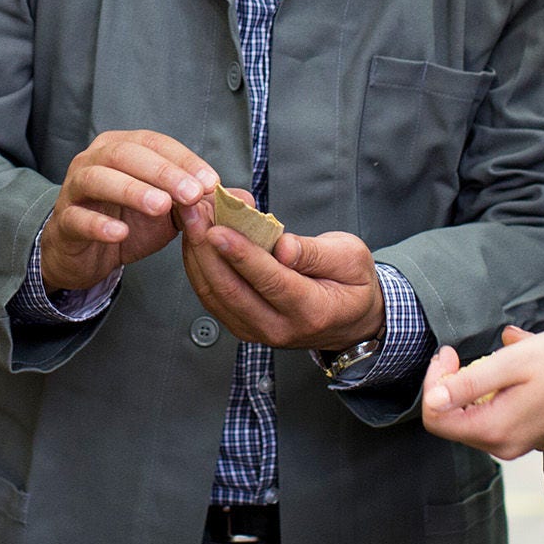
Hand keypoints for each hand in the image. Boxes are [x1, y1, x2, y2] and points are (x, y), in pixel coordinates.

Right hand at [39, 131, 217, 292]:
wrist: (87, 255)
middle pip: (126, 154)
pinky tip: (119, 233)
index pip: (154, 143)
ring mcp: (74, 188)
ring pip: (98, 179)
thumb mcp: (168, 211)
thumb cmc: (127, 222)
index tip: (211, 181)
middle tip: (191, 193)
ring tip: (160, 206)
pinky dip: (98, 224)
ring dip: (132, 190)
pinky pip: (77, 218)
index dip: (184, 160)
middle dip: (163, 172)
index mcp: (121, 148)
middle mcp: (94, 160)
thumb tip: (239, 199)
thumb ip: (197, 201)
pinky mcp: (63, 221)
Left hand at [178, 197, 384, 351]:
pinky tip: (195, 238)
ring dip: (197, 255)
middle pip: (233, 291)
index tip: (218, 229)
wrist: (350, 320)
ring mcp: (257, 331)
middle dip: (206, 248)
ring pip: (215, 296)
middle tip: (194, 212)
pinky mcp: (242, 325)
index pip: (271, 282)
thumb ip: (316, 253)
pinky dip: (199, 267)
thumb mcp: (351, 258)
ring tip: (191, 217)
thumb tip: (282, 247)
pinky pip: (212, 298)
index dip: (242, 255)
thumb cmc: (353, 284)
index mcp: (312, 310)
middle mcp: (280, 328)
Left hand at [421, 327, 543, 460]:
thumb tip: (432, 401)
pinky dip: (482, 397)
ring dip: (464, 390)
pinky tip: (498, 376)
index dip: (434, 383)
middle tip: (457, 355)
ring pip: (466, 420)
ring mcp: (512, 444)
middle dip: (446, 385)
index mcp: (496, 430)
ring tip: (482, 362)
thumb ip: (470, 383)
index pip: (436, 418)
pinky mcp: (521, 437)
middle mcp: (502, 446)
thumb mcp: (512, 363)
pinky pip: (486, 420)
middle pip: (449, 421)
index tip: (450, 355)